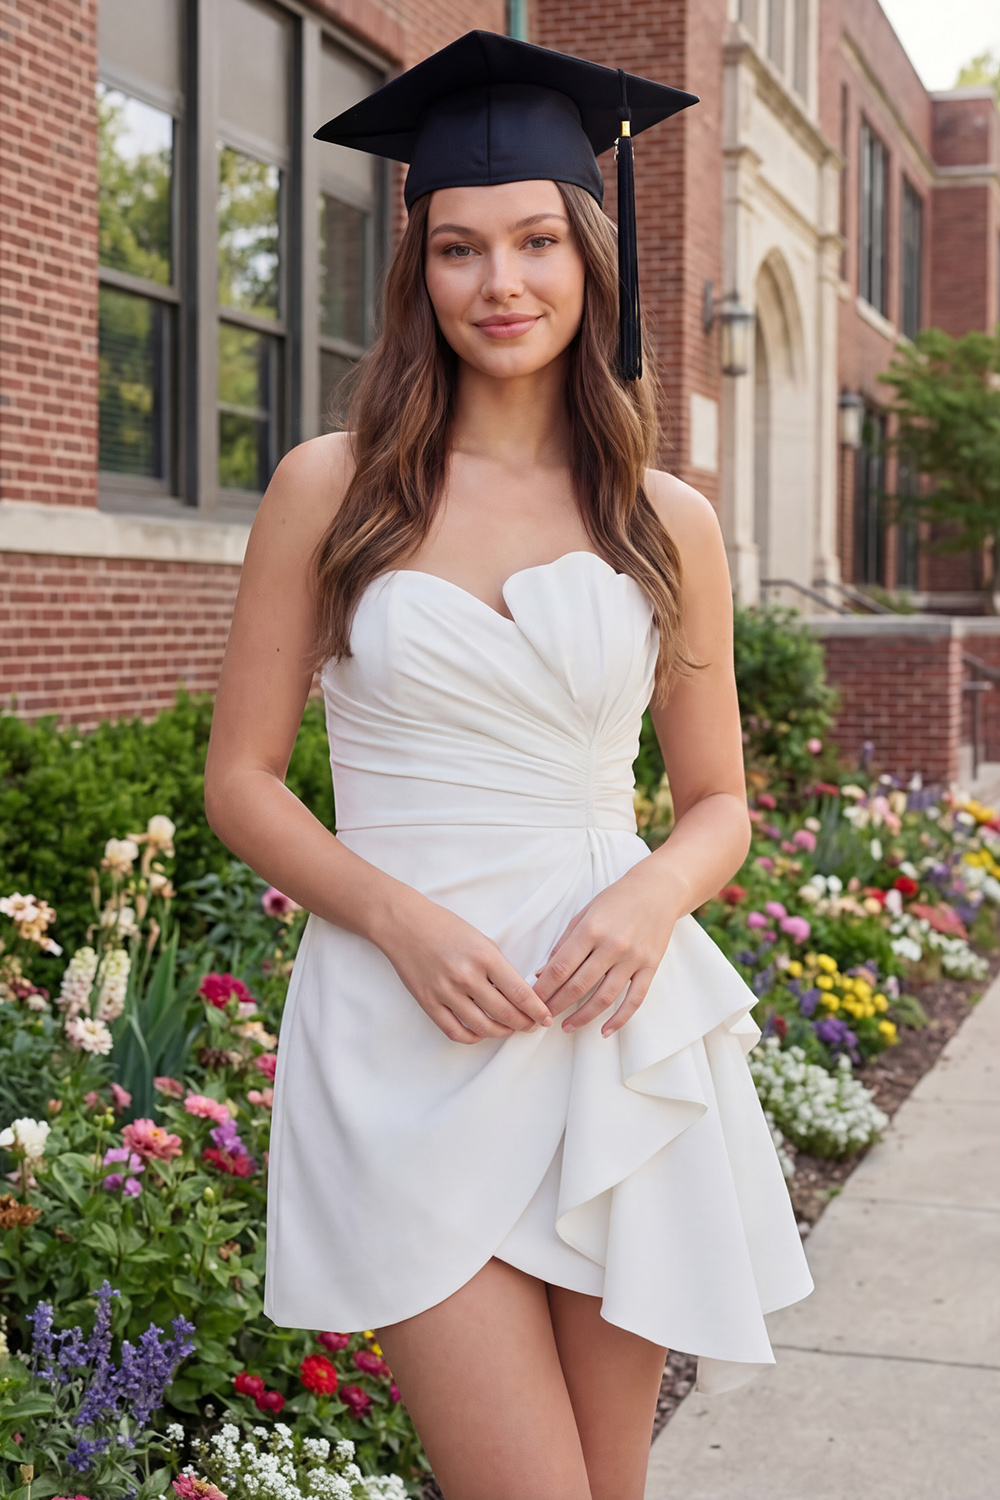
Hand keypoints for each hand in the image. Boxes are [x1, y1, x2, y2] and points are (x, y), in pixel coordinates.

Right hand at [379, 893, 554, 1044]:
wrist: (404, 924)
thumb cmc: (445, 927)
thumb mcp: (481, 939)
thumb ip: (498, 967)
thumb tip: (518, 994)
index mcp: (484, 956)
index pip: (519, 992)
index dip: (537, 1010)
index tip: (546, 1018)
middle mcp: (466, 976)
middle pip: (505, 1013)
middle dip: (524, 1024)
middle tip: (532, 1026)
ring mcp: (445, 992)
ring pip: (482, 1027)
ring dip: (501, 1032)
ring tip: (508, 1029)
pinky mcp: (428, 1003)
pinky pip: (455, 1032)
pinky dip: (472, 1037)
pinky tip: (481, 1031)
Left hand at [531, 864, 679, 1036]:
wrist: (658, 890)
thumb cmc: (616, 899)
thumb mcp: (584, 913)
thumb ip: (563, 943)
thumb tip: (541, 972)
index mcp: (591, 930)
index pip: (561, 967)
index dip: (543, 988)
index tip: (531, 1001)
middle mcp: (612, 946)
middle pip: (578, 986)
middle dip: (556, 1005)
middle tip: (543, 1018)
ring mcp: (633, 959)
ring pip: (604, 998)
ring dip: (582, 1017)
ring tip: (566, 1027)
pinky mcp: (650, 967)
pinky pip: (634, 1000)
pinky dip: (619, 1019)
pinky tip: (604, 1031)